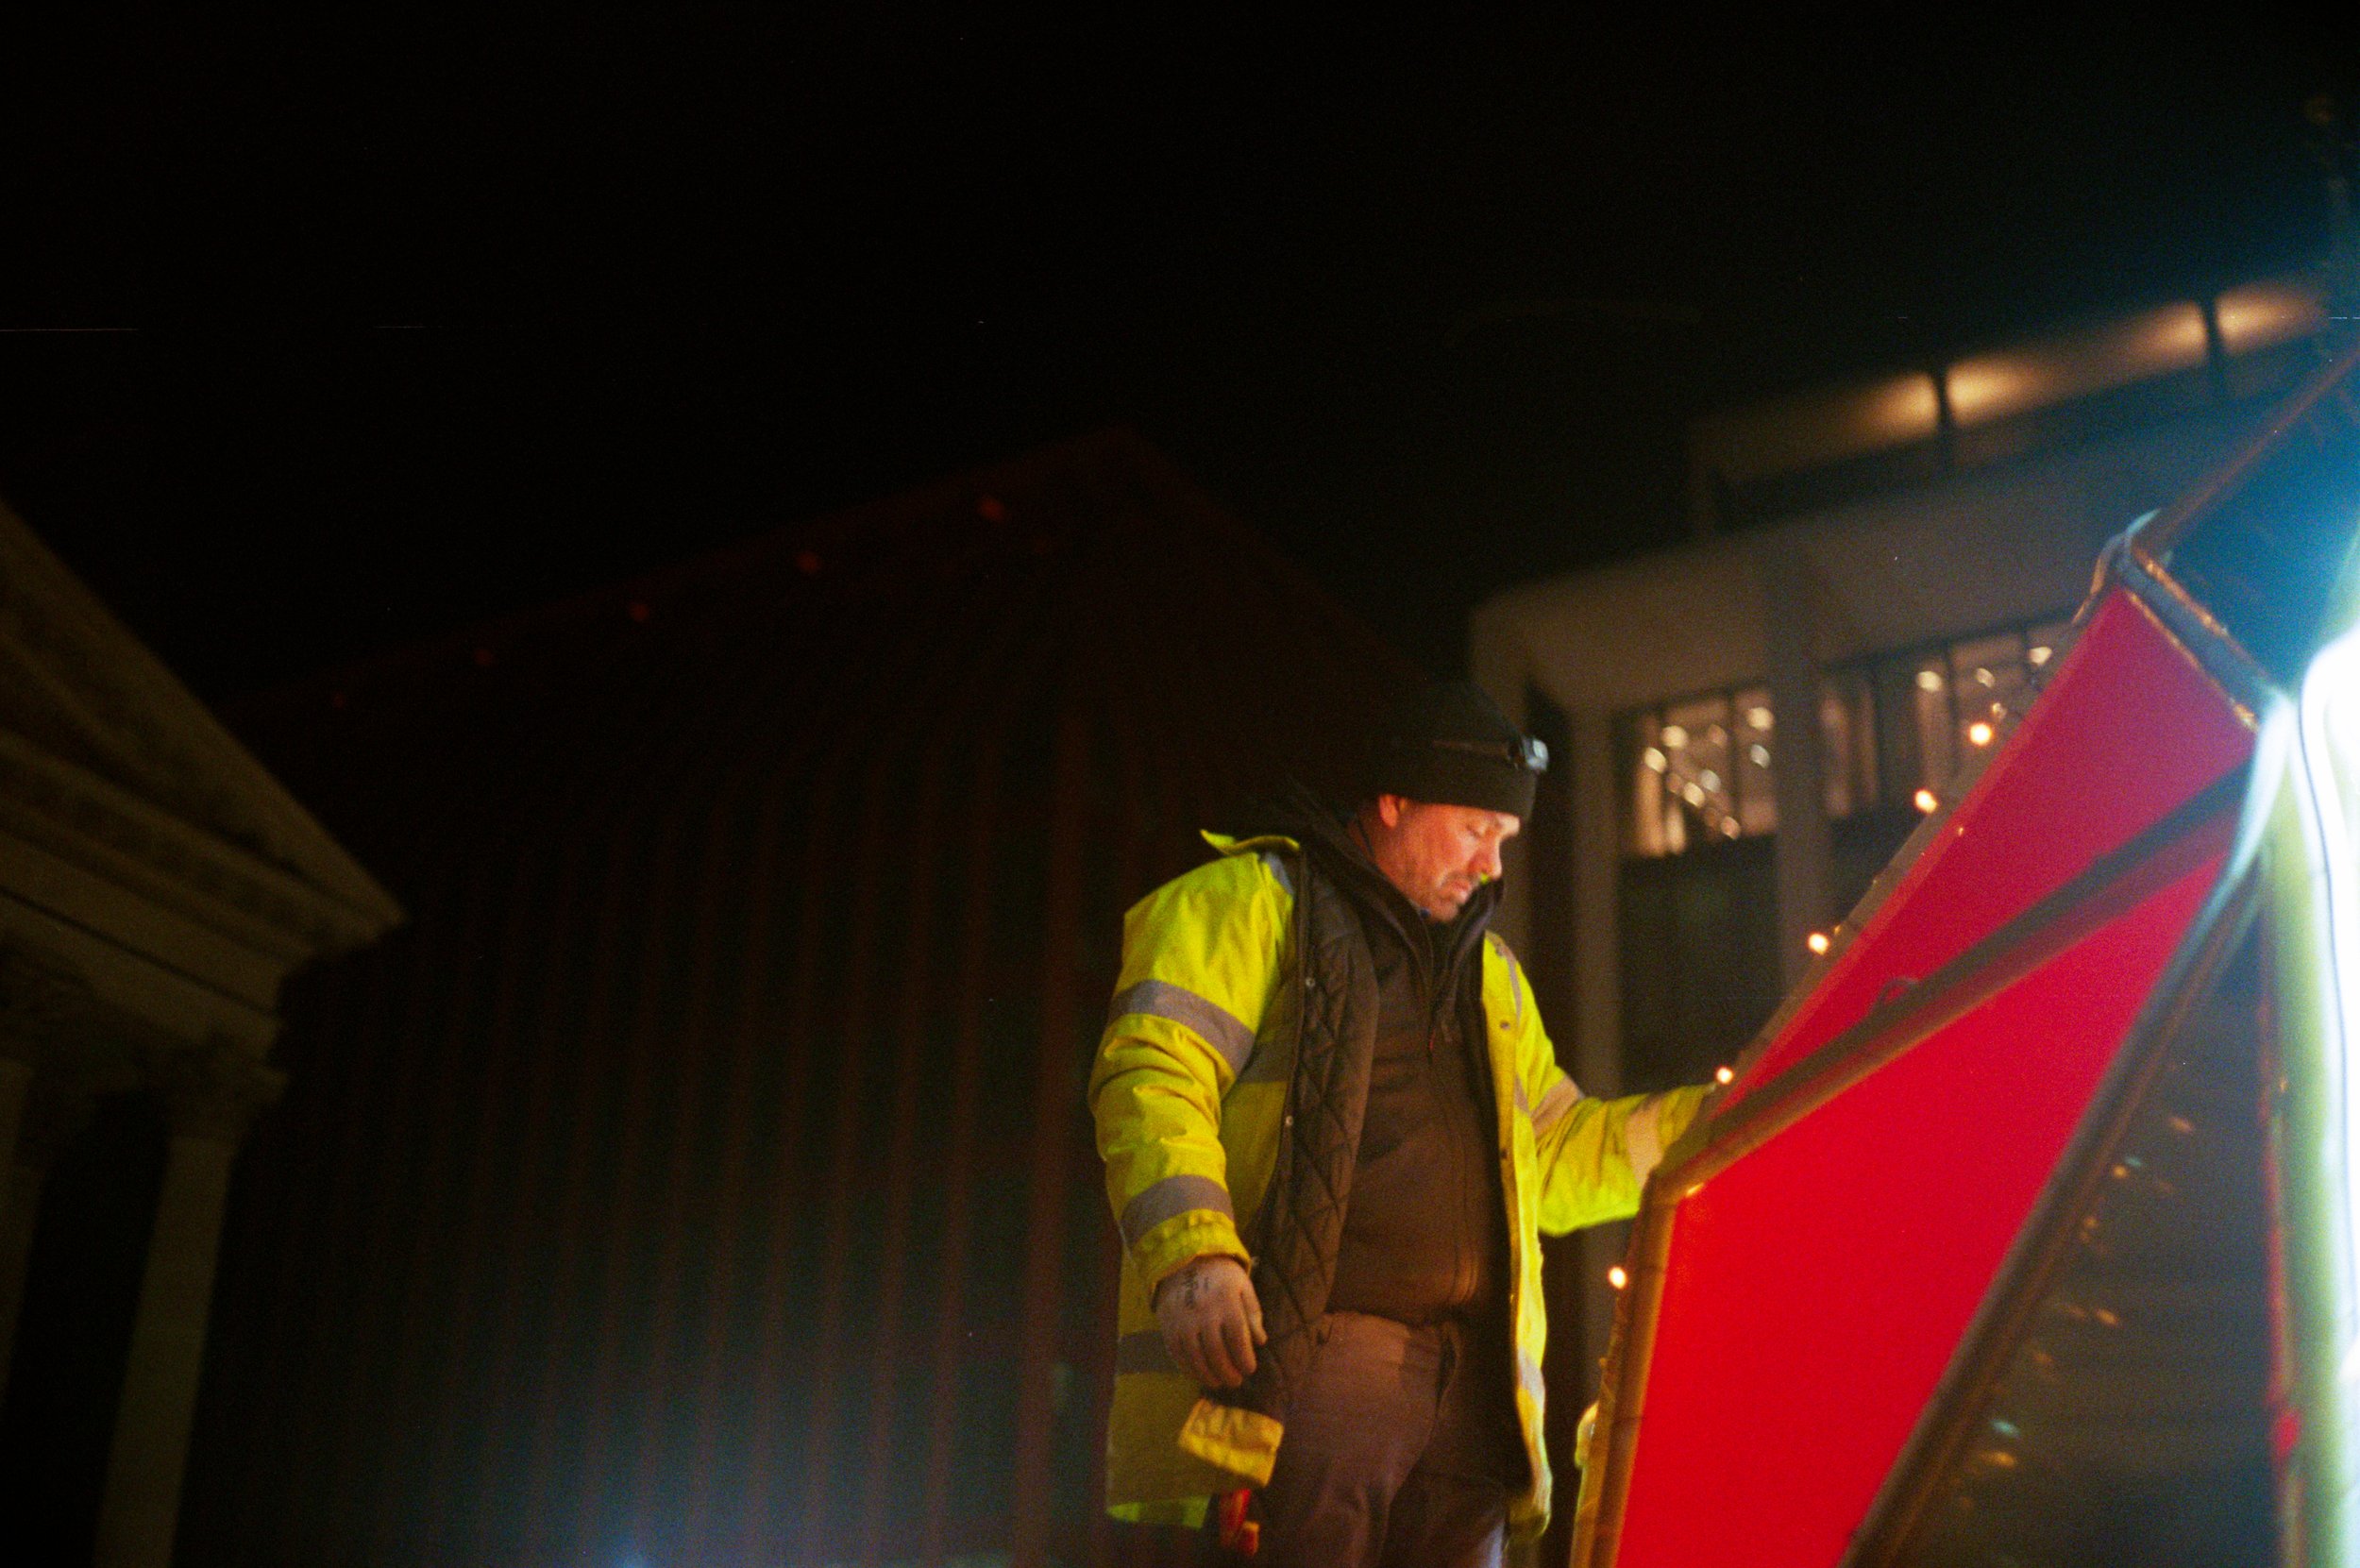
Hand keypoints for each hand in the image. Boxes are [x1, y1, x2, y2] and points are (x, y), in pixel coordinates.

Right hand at [1153, 1255, 1266, 1388]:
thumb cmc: (1220, 1275)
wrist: (1183, 1259)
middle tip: (1236, 1382)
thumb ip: (1253, 1313)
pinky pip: (1177, 1353)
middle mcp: (1203, 1312)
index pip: (1238, 1339)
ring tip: (1218, 1382)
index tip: (1250, 1370)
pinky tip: (1197, 1374)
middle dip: (1228, 1372)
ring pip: (1196, 1357)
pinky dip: (1187, 1368)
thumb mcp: (1243, 1286)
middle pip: (1217, 1352)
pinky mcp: (1168, 1325)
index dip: (1245, 1359)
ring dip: (1208, 1375)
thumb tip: (1261, 1342)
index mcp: (1226, 1302)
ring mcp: (1183, 1320)